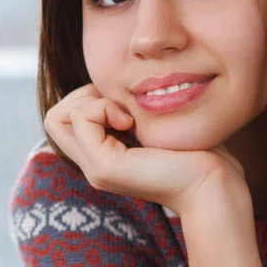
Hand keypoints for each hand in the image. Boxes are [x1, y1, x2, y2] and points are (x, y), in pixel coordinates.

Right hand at [43, 83, 250, 216]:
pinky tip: (129, 120)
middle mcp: (92, 164)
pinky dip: (101, 107)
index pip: (64, 118)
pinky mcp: (103, 166)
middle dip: (82, 96)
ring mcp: (95, 168)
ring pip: (58, 116)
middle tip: (117, 103)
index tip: (121, 102)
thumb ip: (128, 110)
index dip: (86, 97)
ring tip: (124, 113)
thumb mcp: (151, 122)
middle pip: (55, 118)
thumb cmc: (193, 149)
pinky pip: (81, 118)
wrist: (212, 181)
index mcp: (103, 155)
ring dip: (91, 100)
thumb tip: (111, 85)